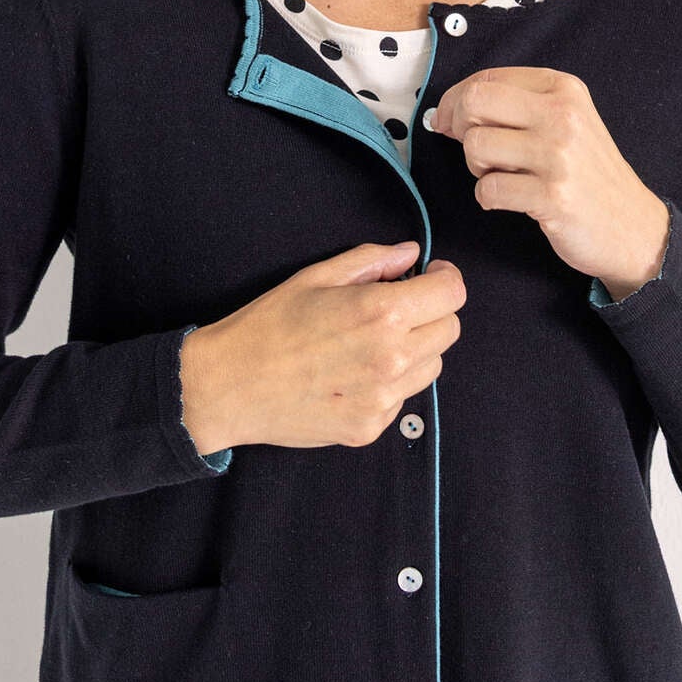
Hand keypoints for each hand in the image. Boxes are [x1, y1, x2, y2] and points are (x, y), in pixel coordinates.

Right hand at [180, 243, 465, 453]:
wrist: (228, 386)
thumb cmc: (266, 327)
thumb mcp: (316, 277)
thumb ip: (371, 261)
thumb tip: (411, 254)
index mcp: (381, 313)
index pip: (453, 293)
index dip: (445, 278)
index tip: (431, 276)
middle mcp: (391, 358)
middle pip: (449, 330)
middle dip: (431, 312)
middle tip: (396, 308)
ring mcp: (383, 398)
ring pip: (432, 366)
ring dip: (415, 349)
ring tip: (370, 344)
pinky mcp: (370, 427)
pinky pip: (402, 398)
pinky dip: (389, 384)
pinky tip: (352, 374)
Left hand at [427, 66, 669, 301]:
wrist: (630, 224)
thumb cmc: (589, 174)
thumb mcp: (565, 122)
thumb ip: (516, 107)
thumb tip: (449, 111)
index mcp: (562, 89)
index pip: (487, 78)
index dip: (455, 100)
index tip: (449, 120)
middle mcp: (561, 115)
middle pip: (475, 102)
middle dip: (459, 127)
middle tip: (474, 148)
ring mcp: (558, 155)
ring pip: (476, 146)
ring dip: (477, 167)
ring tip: (503, 175)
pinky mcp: (552, 196)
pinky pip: (489, 189)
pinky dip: (489, 198)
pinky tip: (512, 199)